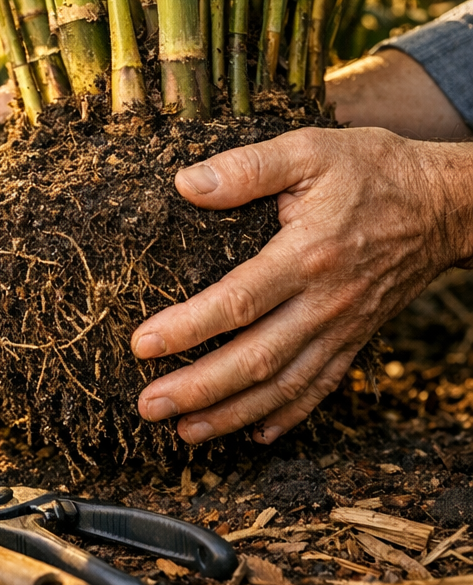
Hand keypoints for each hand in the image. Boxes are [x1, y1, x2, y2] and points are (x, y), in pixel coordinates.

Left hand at [133, 127, 472, 444]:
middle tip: (149, 406)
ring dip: (233, 413)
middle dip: (200, 388)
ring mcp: (344, 327)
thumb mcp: (311, 150)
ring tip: (185, 432)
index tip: (142, 345)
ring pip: (285, 384)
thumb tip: (188, 183)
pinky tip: (255, 434)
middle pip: (257, 358)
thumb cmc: (373, 171)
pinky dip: (288, 415)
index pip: (238, 301)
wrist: (449, 205)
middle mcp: (326, 302)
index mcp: (307, 255)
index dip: (189, 327)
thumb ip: (249, 167)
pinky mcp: (356, 339)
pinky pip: (322, 387)